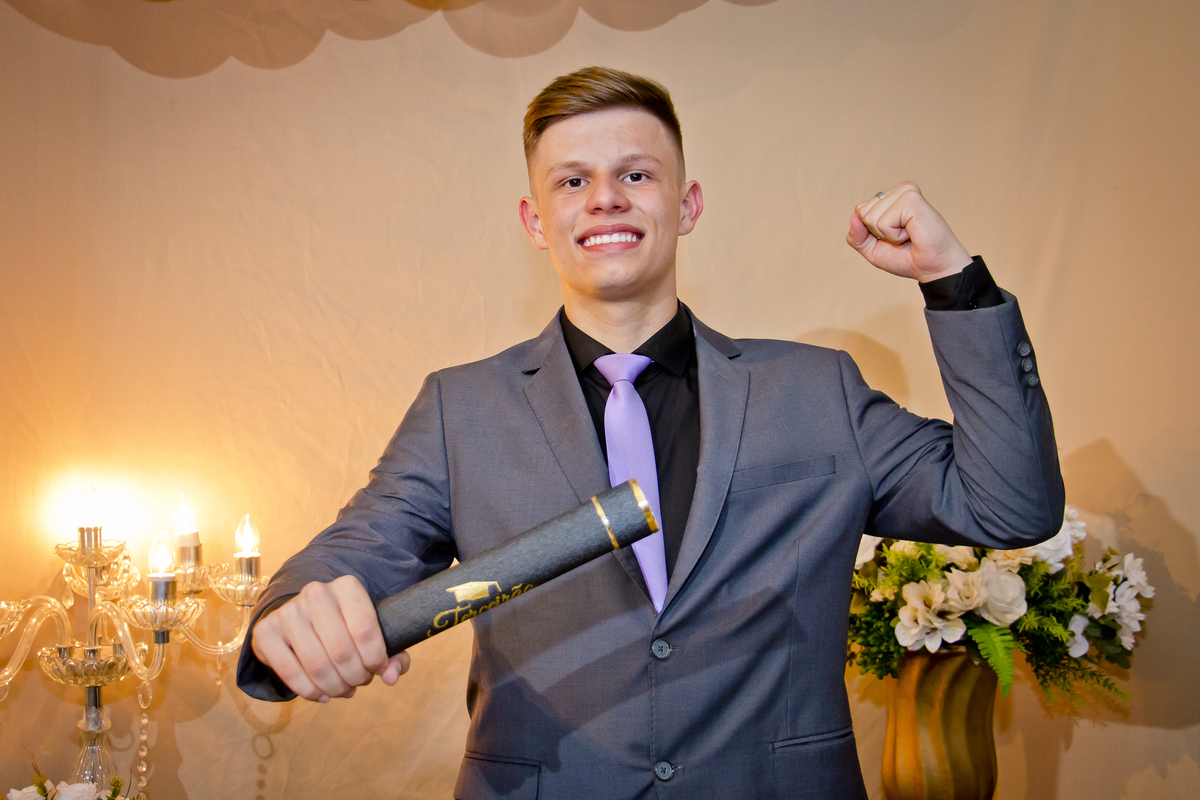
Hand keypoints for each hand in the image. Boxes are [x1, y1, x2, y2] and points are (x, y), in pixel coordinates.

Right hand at [250, 574, 409, 701]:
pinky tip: (323, 694)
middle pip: (342, 651)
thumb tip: (392, 677)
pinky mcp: (266, 631)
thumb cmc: (346, 627)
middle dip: (356, 677)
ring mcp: (288, 611)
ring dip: (335, 687)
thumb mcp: (374, 633)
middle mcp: (316, 593)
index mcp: (347, 587)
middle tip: (360, 682)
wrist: (302, 617)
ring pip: (317, 665)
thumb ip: (394, 654)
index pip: (365, 630)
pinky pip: (290, 673)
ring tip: (344, 689)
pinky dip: (310, 692)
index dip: (376, 660)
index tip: (379, 669)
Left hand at [846, 182, 971, 281]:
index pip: (859, 211)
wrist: (932, 268)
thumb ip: (857, 236)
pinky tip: (912, 233)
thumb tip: (853, 216)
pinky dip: (895, 235)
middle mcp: (898, 191)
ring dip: (888, 235)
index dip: (870, 232)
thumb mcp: (873, 250)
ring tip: (908, 235)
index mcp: (891, 198)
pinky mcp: (912, 199)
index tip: (893, 237)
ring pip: (870, 217)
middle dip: (877, 233)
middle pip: (862, 212)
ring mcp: (905, 192)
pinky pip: (883, 222)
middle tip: (902, 237)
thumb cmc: (907, 258)